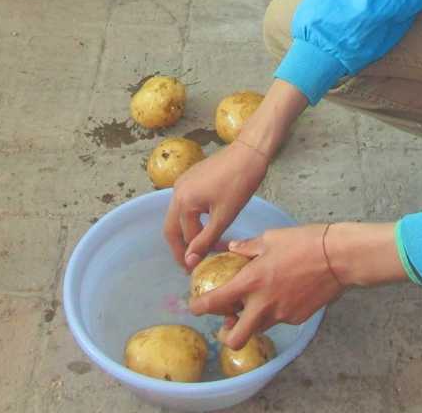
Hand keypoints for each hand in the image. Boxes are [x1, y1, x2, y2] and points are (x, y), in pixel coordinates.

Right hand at [163, 80, 308, 268]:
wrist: (249, 152)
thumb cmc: (239, 184)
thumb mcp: (223, 217)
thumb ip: (205, 240)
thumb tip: (189, 261)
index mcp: (183, 201)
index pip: (182, 237)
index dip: (189, 255)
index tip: (196, 270)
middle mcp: (177, 191)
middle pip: (172, 226)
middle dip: (181, 246)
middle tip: (192, 263)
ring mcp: (183, 182)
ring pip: (180, 215)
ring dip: (189, 232)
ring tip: (202, 247)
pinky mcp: (192, 177)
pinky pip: (187, 203)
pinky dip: (193, 218)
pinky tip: (207, 226)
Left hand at [188, 225, 344, 349]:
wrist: (339, 257)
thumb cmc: (303, 242)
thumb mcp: (270, 238)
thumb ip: (246, 247)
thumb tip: (231, 248)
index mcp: (252, 282)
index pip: (216, 303)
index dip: (200, 308)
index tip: (195, 307)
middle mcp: (264, 305)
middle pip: (236, 339)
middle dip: (227, 336)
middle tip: (225, 324)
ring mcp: (282, 315)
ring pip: (258, 328)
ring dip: (252, 321)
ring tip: (256, 303)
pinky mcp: (298, 318)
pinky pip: (279, 319)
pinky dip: (275, 311)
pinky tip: (284, 293)